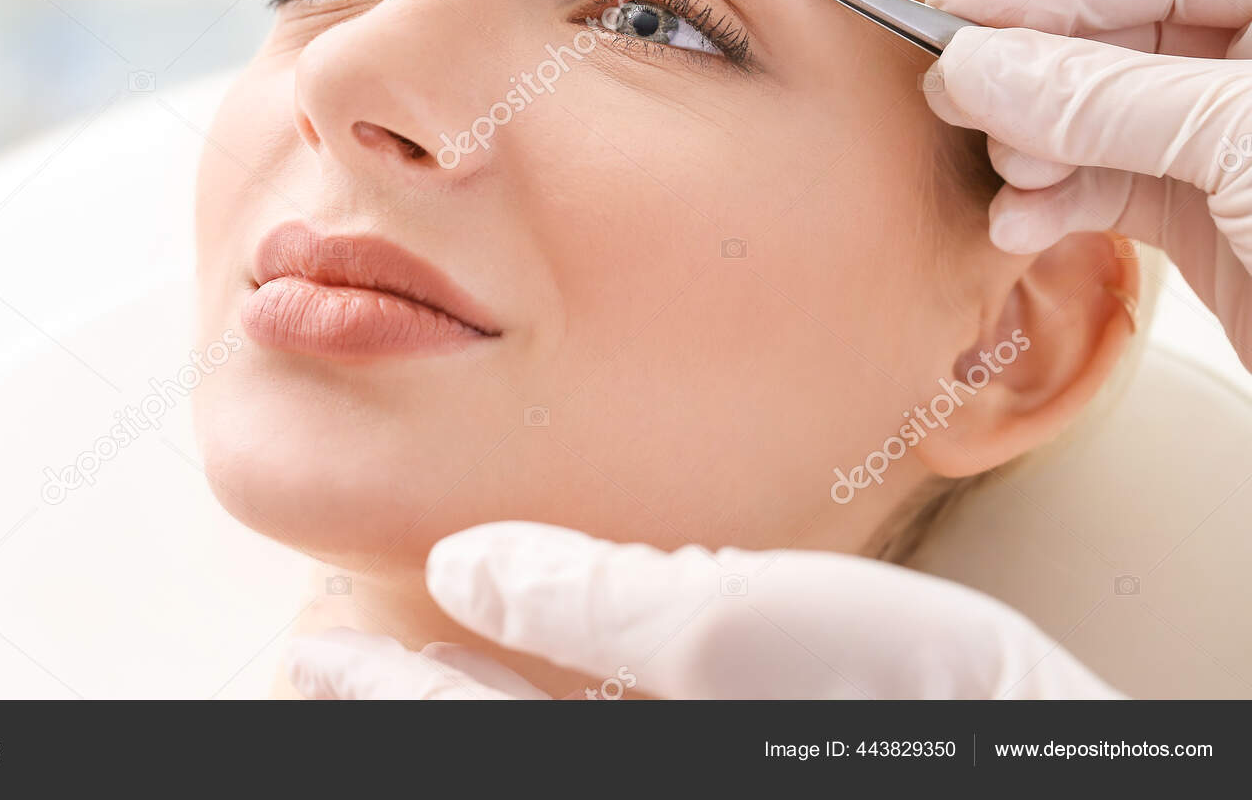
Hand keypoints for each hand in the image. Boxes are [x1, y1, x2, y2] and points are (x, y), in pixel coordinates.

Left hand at [283, 522, 1120, 698]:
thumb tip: (467, 564)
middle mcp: (639, 758)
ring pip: (531, 739)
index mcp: (626, 748)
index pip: (459, 724)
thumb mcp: (729, 626)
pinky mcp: (723, 739)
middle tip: (310, 674)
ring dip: (455, 709)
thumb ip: (588, 598)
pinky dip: (533, 704)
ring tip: (386, 674)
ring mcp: (684, 753)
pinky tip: (525, 669)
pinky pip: (599, 728)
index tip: (304, 656)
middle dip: (395, 711)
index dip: (375, 686)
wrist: (1018, 742)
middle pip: (481, 745)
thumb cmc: (890, 699)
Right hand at [921, 0, 1251, 367]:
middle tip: (953, 91)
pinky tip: (1021, 227)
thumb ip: (1102, 97)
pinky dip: (1055, 207)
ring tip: (1003, 171)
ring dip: (1035, 145)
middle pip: (1120, 35)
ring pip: (1102, 119)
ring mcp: (1238, 150)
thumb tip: (975, 64)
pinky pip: (1108, 192)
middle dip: (1035, 68)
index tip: (961, 7)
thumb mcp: (1242, 141)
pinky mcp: (1212, 226)